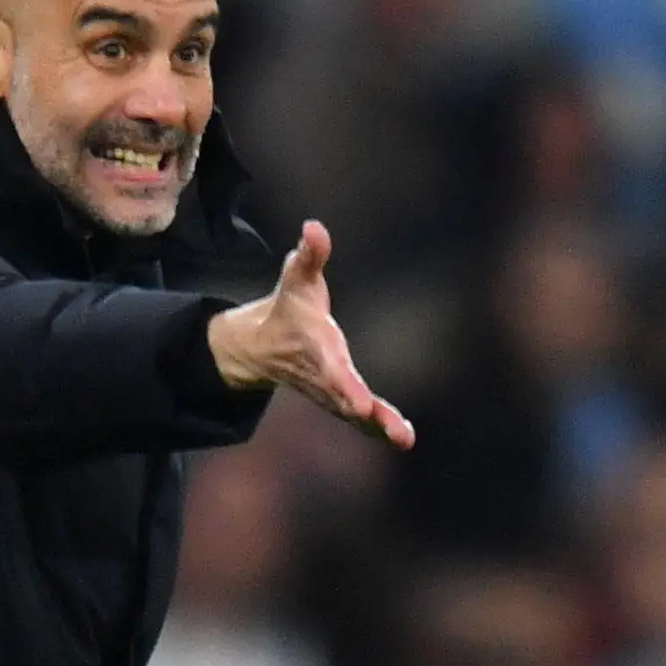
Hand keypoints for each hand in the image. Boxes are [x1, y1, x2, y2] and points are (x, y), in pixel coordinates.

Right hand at [205, 220, 414, 448]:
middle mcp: (323, 375)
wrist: (262, 348)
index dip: (346, 386)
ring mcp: (331, 393)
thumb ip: (309, 255)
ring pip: (355, 414)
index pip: (332, 369)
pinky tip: (403, 439)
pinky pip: (360, 419)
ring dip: (378, 426)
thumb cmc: (289, 307)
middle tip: (381, 423)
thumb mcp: (296, 277)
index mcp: (315, 348)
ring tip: (404, 439)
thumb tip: (314, 226)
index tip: (361, 403)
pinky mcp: (339, 400)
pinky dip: (378, 428)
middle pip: (344, 396)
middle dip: (362, 411)